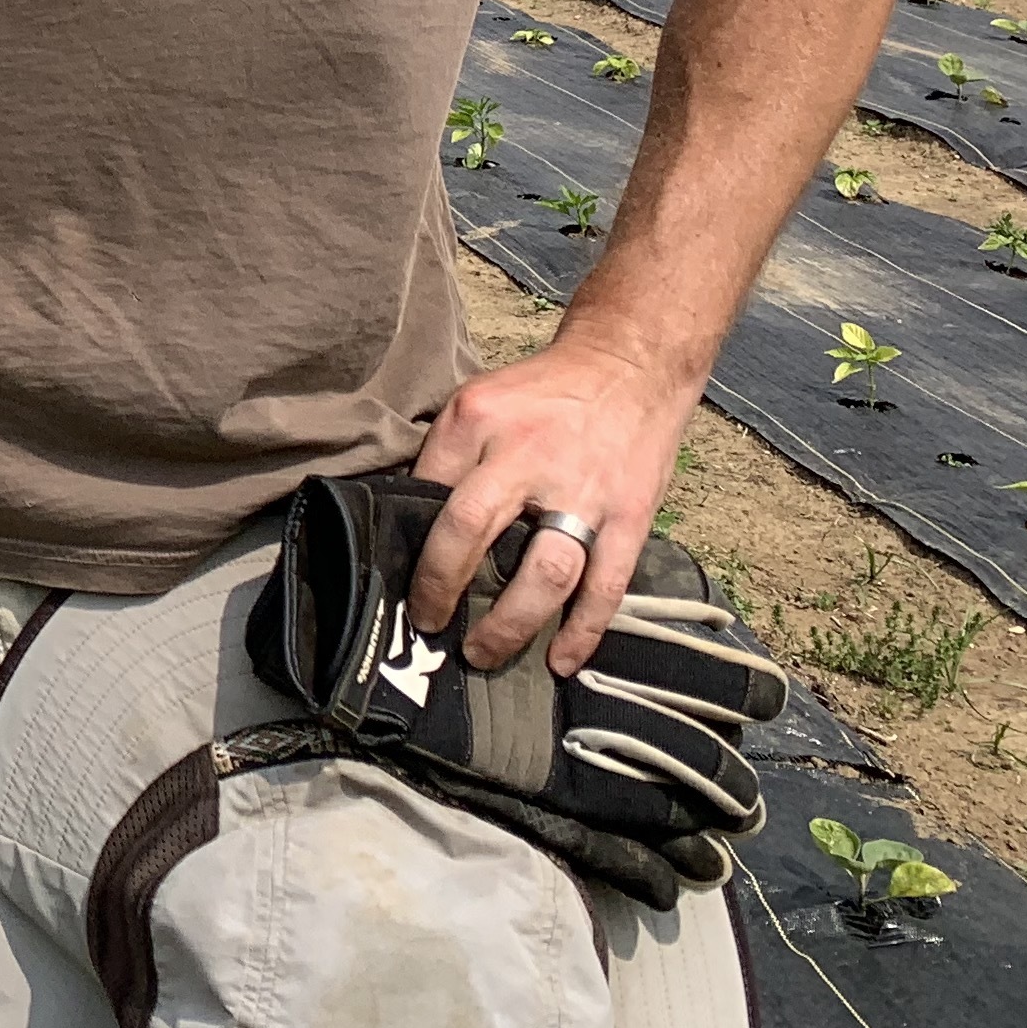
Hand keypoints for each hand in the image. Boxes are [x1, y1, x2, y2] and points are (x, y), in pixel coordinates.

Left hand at [406, 333, 696, 675]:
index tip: (396, 577)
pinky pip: (606, 586)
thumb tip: (408, 516)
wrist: (629, 366)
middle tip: (425, 624)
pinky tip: (560, 661)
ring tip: (481, 653)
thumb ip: (449, 453)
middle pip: (471, 529)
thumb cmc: (543, 394)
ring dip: (509, 624)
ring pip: (543, 573)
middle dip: (441, 587)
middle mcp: (527, 454)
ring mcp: (584, 491)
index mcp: (478, 420)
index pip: (426, 486)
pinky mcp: (630, 518)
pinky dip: (583, 631)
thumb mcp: (479, 399)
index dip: (408, 538)